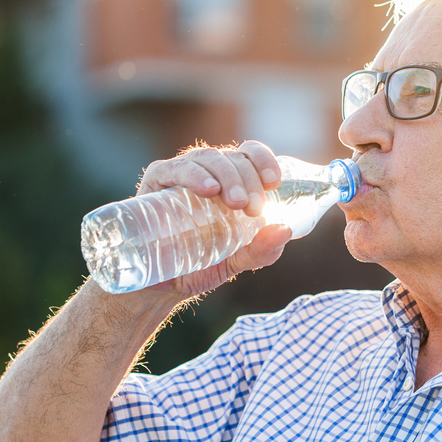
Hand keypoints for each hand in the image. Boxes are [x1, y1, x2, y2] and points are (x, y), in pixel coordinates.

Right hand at [131, 141, 292, 297]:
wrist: (159, 287)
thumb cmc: (198, 266)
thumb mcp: (236, 261)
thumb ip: (262, 250)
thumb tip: (285, 230)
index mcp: (230, 181)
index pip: (249, 155)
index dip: (264, 160)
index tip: (274, 182)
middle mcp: (207, 172)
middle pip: (232, 157)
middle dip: (248, 179)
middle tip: (253, 208)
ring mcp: (180, 174)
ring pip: (208, 158)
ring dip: (226, 175)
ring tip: (236, 202)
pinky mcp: (155, 183)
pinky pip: (174, 169)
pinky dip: (193, 174)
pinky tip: (208, 188)